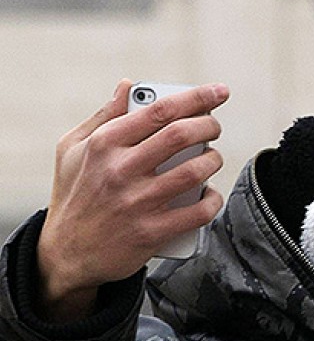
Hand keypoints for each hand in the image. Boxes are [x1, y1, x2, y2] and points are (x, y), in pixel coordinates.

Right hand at [36, 80, 229, 321]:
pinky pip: (197, 212)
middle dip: (209, 126)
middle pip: (181, 135)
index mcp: (103, 144)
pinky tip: (210, 194)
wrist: (65, 255)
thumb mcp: (72, 150)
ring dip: (213, 160)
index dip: (197, 97)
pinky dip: (212, 200)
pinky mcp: (151, 233)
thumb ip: (104, 116)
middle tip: (214, 127)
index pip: (159, 111)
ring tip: (211, 158)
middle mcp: (120, 171)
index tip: (219, 91)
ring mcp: (136, 203)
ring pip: (194, 171)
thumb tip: (129, 85)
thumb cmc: (73, 195)